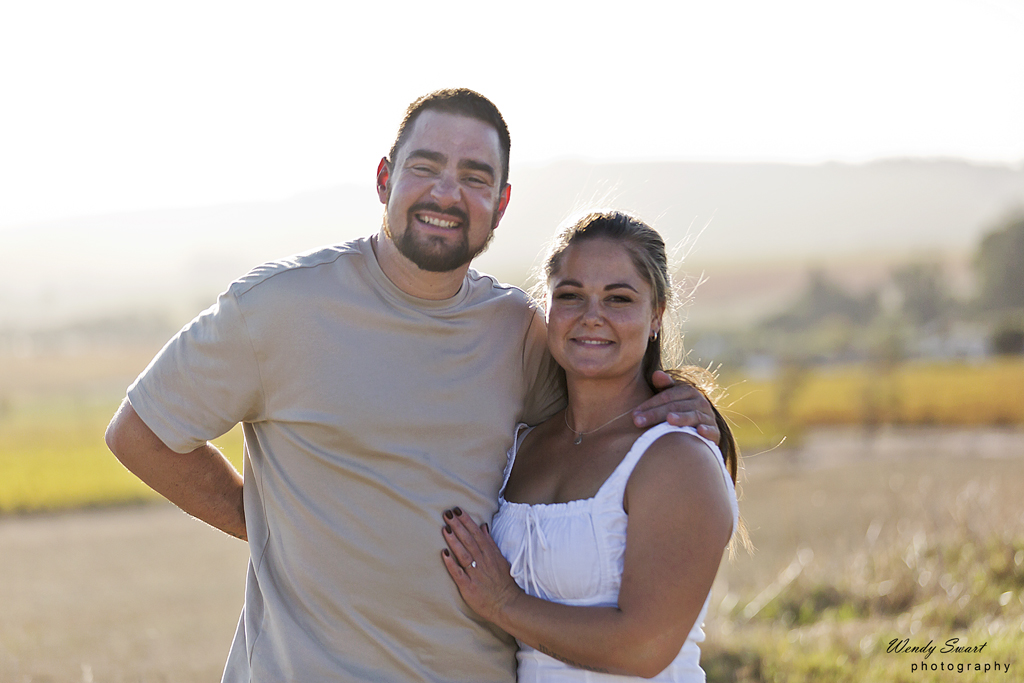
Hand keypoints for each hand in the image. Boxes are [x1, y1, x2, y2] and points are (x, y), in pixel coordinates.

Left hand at [441, 507, 521, 623]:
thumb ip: (490, 542)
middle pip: (469, 541)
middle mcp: (483, 562)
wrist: (507, 604)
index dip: (467, 521)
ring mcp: (476, 574)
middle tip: (447, 514)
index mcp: (490, 554)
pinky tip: (444, 554)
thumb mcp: (499, 558)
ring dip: (454, 541)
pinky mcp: (469, 587)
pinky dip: (451, 564)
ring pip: (464, 554)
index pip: (477, 534)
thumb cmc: (502, 582)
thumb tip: (483, 526)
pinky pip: (459, 573)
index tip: (457, 510)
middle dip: (458, 526)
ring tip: (445, 528)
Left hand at [632, 371, 720, 443]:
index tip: (634, 414)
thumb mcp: (670, 398)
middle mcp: (700, 402)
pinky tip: (699, 432)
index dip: (650, 404)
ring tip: (669, 420)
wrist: (700, 430)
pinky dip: (707, 431)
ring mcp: (708, 417)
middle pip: (675, 406)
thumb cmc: (678, 411)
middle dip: (655, 414)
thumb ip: (664, 386)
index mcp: (688, 391)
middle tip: (637, 422)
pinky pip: (712, 431)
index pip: (667, 396)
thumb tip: (656, 374)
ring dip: (681, 418)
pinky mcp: (715, 433)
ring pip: (693, 417)